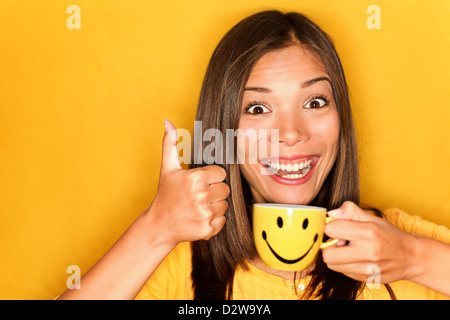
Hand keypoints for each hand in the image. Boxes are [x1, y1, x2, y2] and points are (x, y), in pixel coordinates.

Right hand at [146, 119, 228, 245]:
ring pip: (225, 204)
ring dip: (215, 205)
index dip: (211, 177)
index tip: (199, 183)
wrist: (160, 225)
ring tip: (198, 206)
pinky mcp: (208, 229)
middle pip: (225, 189)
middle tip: (198, 196)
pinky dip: (214, 220)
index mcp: (195, 178)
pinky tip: (200, 217)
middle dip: (214, 191)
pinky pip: (223, 220)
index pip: (221, 173)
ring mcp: (205, 213)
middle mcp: (201, 195)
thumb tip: (167, 121)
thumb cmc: (166, 194)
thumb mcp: (167, 168)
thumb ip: (170, 143)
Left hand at [322, 201, 418, 283]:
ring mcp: (367, 270)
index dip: (330, 226)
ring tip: (349, 249)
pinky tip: (356, 258)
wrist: (411, 257)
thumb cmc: (389, 235)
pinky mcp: (366, 280)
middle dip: (329, 246)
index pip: (331, 230)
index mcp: (368, 233)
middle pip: (327, 254)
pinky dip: (344, 264)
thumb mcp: (372, 218)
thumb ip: (350, 211)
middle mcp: (367, 253)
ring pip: (333, 265)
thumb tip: (331, 213)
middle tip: (339, 241)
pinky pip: (343, 272)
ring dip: (336, 256)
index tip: (336, 226)